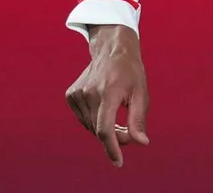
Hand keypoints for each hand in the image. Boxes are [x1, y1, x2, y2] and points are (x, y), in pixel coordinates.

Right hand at [66, 25, 149, 166]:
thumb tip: (141, 143)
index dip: (112, 148)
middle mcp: (90, 93)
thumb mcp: (141, 94)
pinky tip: (103, 107)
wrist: (112, 51)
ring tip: (117, 115)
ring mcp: (78, 94)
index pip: (106, 129)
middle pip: (100, 130)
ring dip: (104, 129)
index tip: (118, 162)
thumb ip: (138, 120)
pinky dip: (94, 120)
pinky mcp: (71, 95)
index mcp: (109, 92)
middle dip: (115, 137)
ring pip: (91, 127)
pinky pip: (83, 119)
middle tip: (128, 130)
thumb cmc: (130, 72)